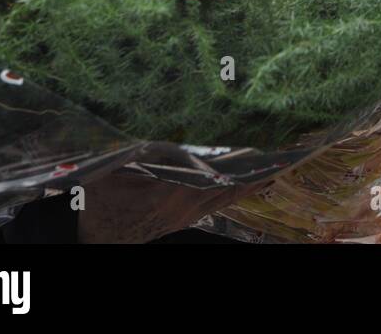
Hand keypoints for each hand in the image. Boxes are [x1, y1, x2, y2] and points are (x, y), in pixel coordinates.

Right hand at [77, 170, 269, 243]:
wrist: (95, 234)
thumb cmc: (100, 199)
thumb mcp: (115, 170)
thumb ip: (148, 156)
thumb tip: (179, 144)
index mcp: (167, 194)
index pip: (213, 178)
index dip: (239, 168)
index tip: (263, 157)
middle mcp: (183, 208)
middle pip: (228, 189)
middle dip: (256, 174)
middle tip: (286, 160)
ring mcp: (186, 216)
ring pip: (227, 198)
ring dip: (252, 184)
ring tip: (279, 168)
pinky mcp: (185, 219)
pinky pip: (219, 204)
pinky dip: (238, 193)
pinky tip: (255, 184)